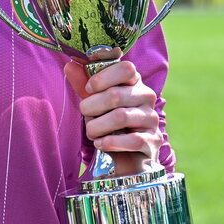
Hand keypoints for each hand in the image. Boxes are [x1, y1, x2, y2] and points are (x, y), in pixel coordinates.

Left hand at [64, 59, 161, 176]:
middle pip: (115, 95)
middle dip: (91, 107)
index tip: (89, 89)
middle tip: (86, 115)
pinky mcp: (153, 140)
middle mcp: (147, 97)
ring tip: (92, 133)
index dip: (102, 77)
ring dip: (97, 127)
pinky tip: (101, 144)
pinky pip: (131, 140)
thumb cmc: (108, 124)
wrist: (125, 157)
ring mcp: (152, 118)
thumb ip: (84, 85)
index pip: (126, 67)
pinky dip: (110, 143)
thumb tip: (69, 66)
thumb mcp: (94, 103)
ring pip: (120, 117)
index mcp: (134, 82)